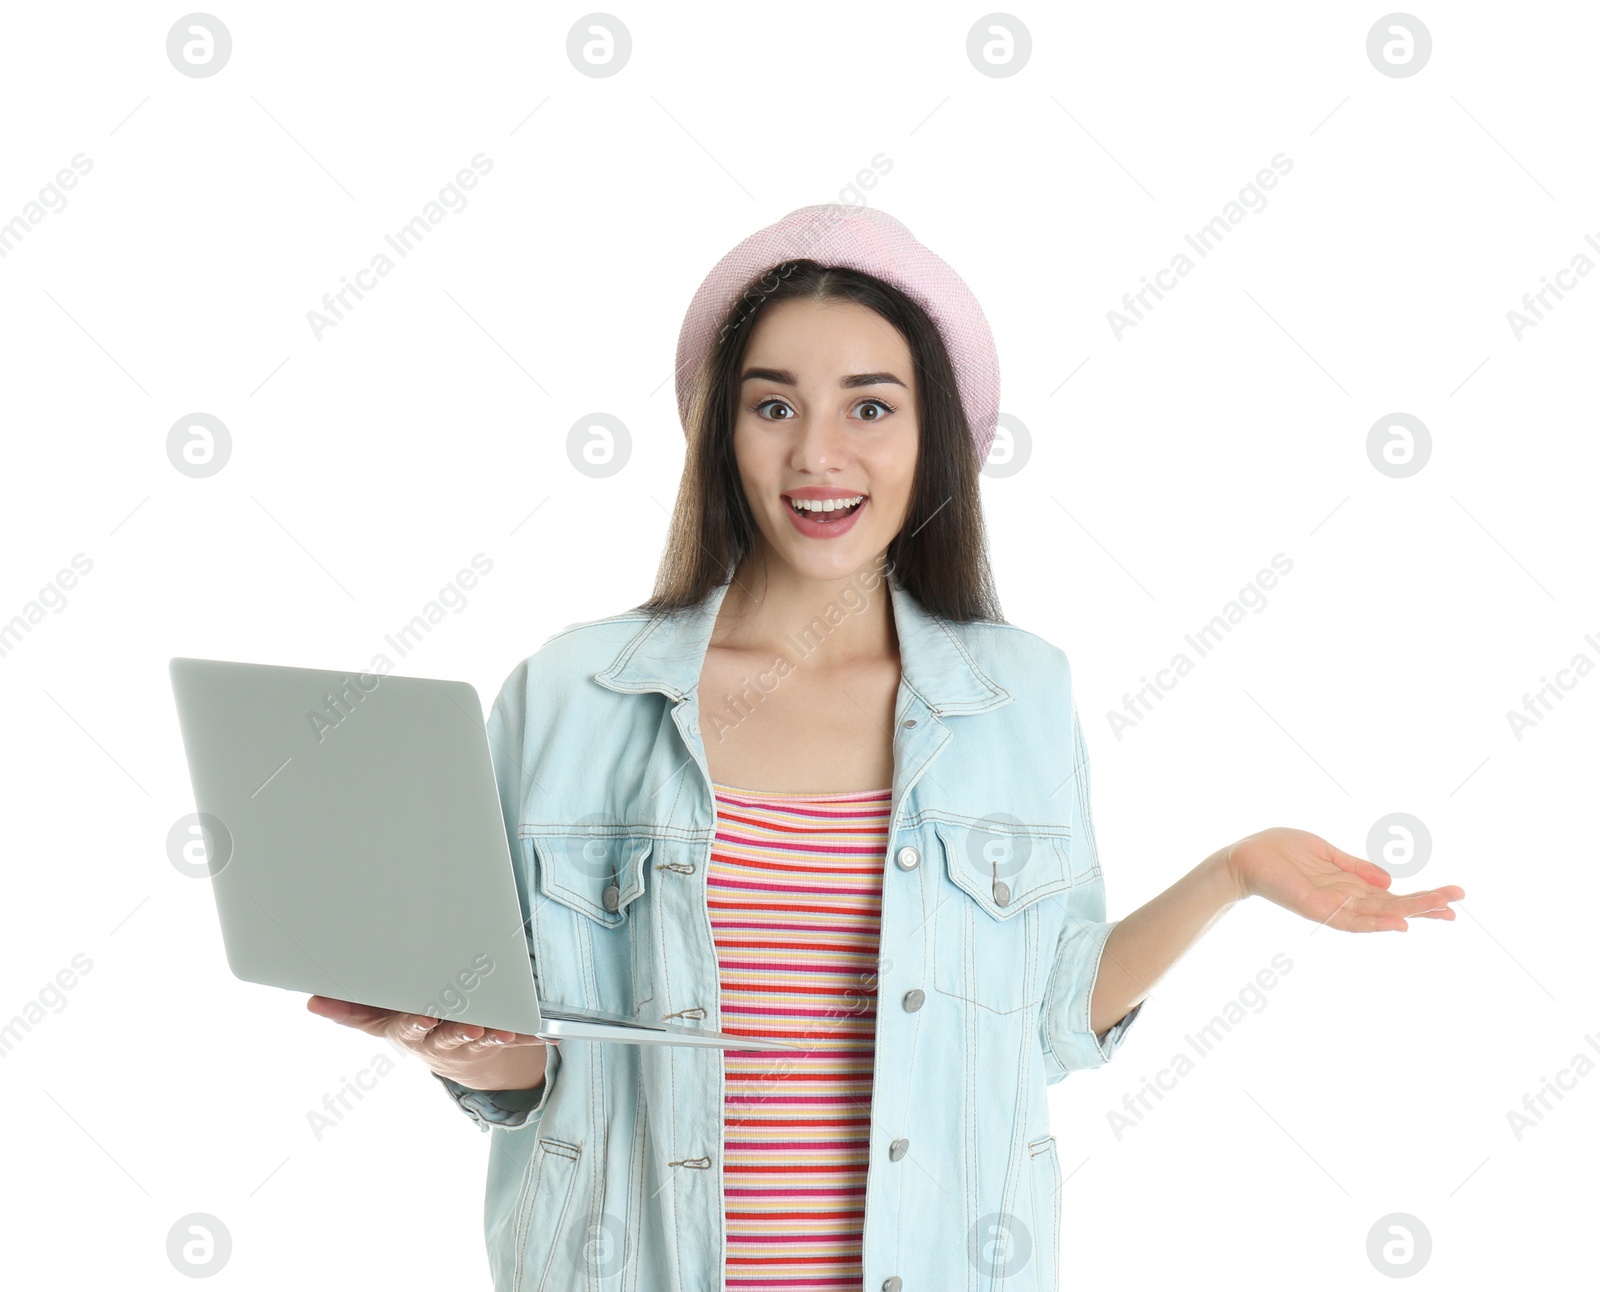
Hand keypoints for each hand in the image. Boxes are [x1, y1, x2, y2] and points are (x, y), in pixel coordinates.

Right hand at [306, 995, 554, 1090]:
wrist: (447, 1049)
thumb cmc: (408, 1022)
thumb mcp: (377, 1017)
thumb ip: (350, 1008)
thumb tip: (312, 1000)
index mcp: (410, 1031)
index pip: (411, 1028)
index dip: (419, 1024)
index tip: (426, 1018)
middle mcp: (439, 1040)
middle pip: (449, 1037)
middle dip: (460, 1032)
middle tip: (473, 1027)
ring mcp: (468, 1041)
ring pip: (481, 1039)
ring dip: (494, 1035)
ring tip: (504, 1032)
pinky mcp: (494, 1038)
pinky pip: (514, 1037)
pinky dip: (529, 1035)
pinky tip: (546, 1034)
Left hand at [1222, 827, 1464, 932]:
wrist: (1245, 856)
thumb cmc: (1281, 851)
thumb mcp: (1326, 854)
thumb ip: (1356, 868)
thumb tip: (1390, 880)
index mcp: (1350, 886)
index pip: (1393, 896)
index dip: (1421, 898)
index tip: (1453, 897)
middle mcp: (1346, 900)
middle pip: (1393, 907)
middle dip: (1426, 907)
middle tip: (1458, 907)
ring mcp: (1333, 907)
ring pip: (1379, 915)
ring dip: (1410, 914)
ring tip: (1443, 912)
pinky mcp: (1317, 908)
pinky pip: (1350, 920)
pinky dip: (1375, 922)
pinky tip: (1400, 923)